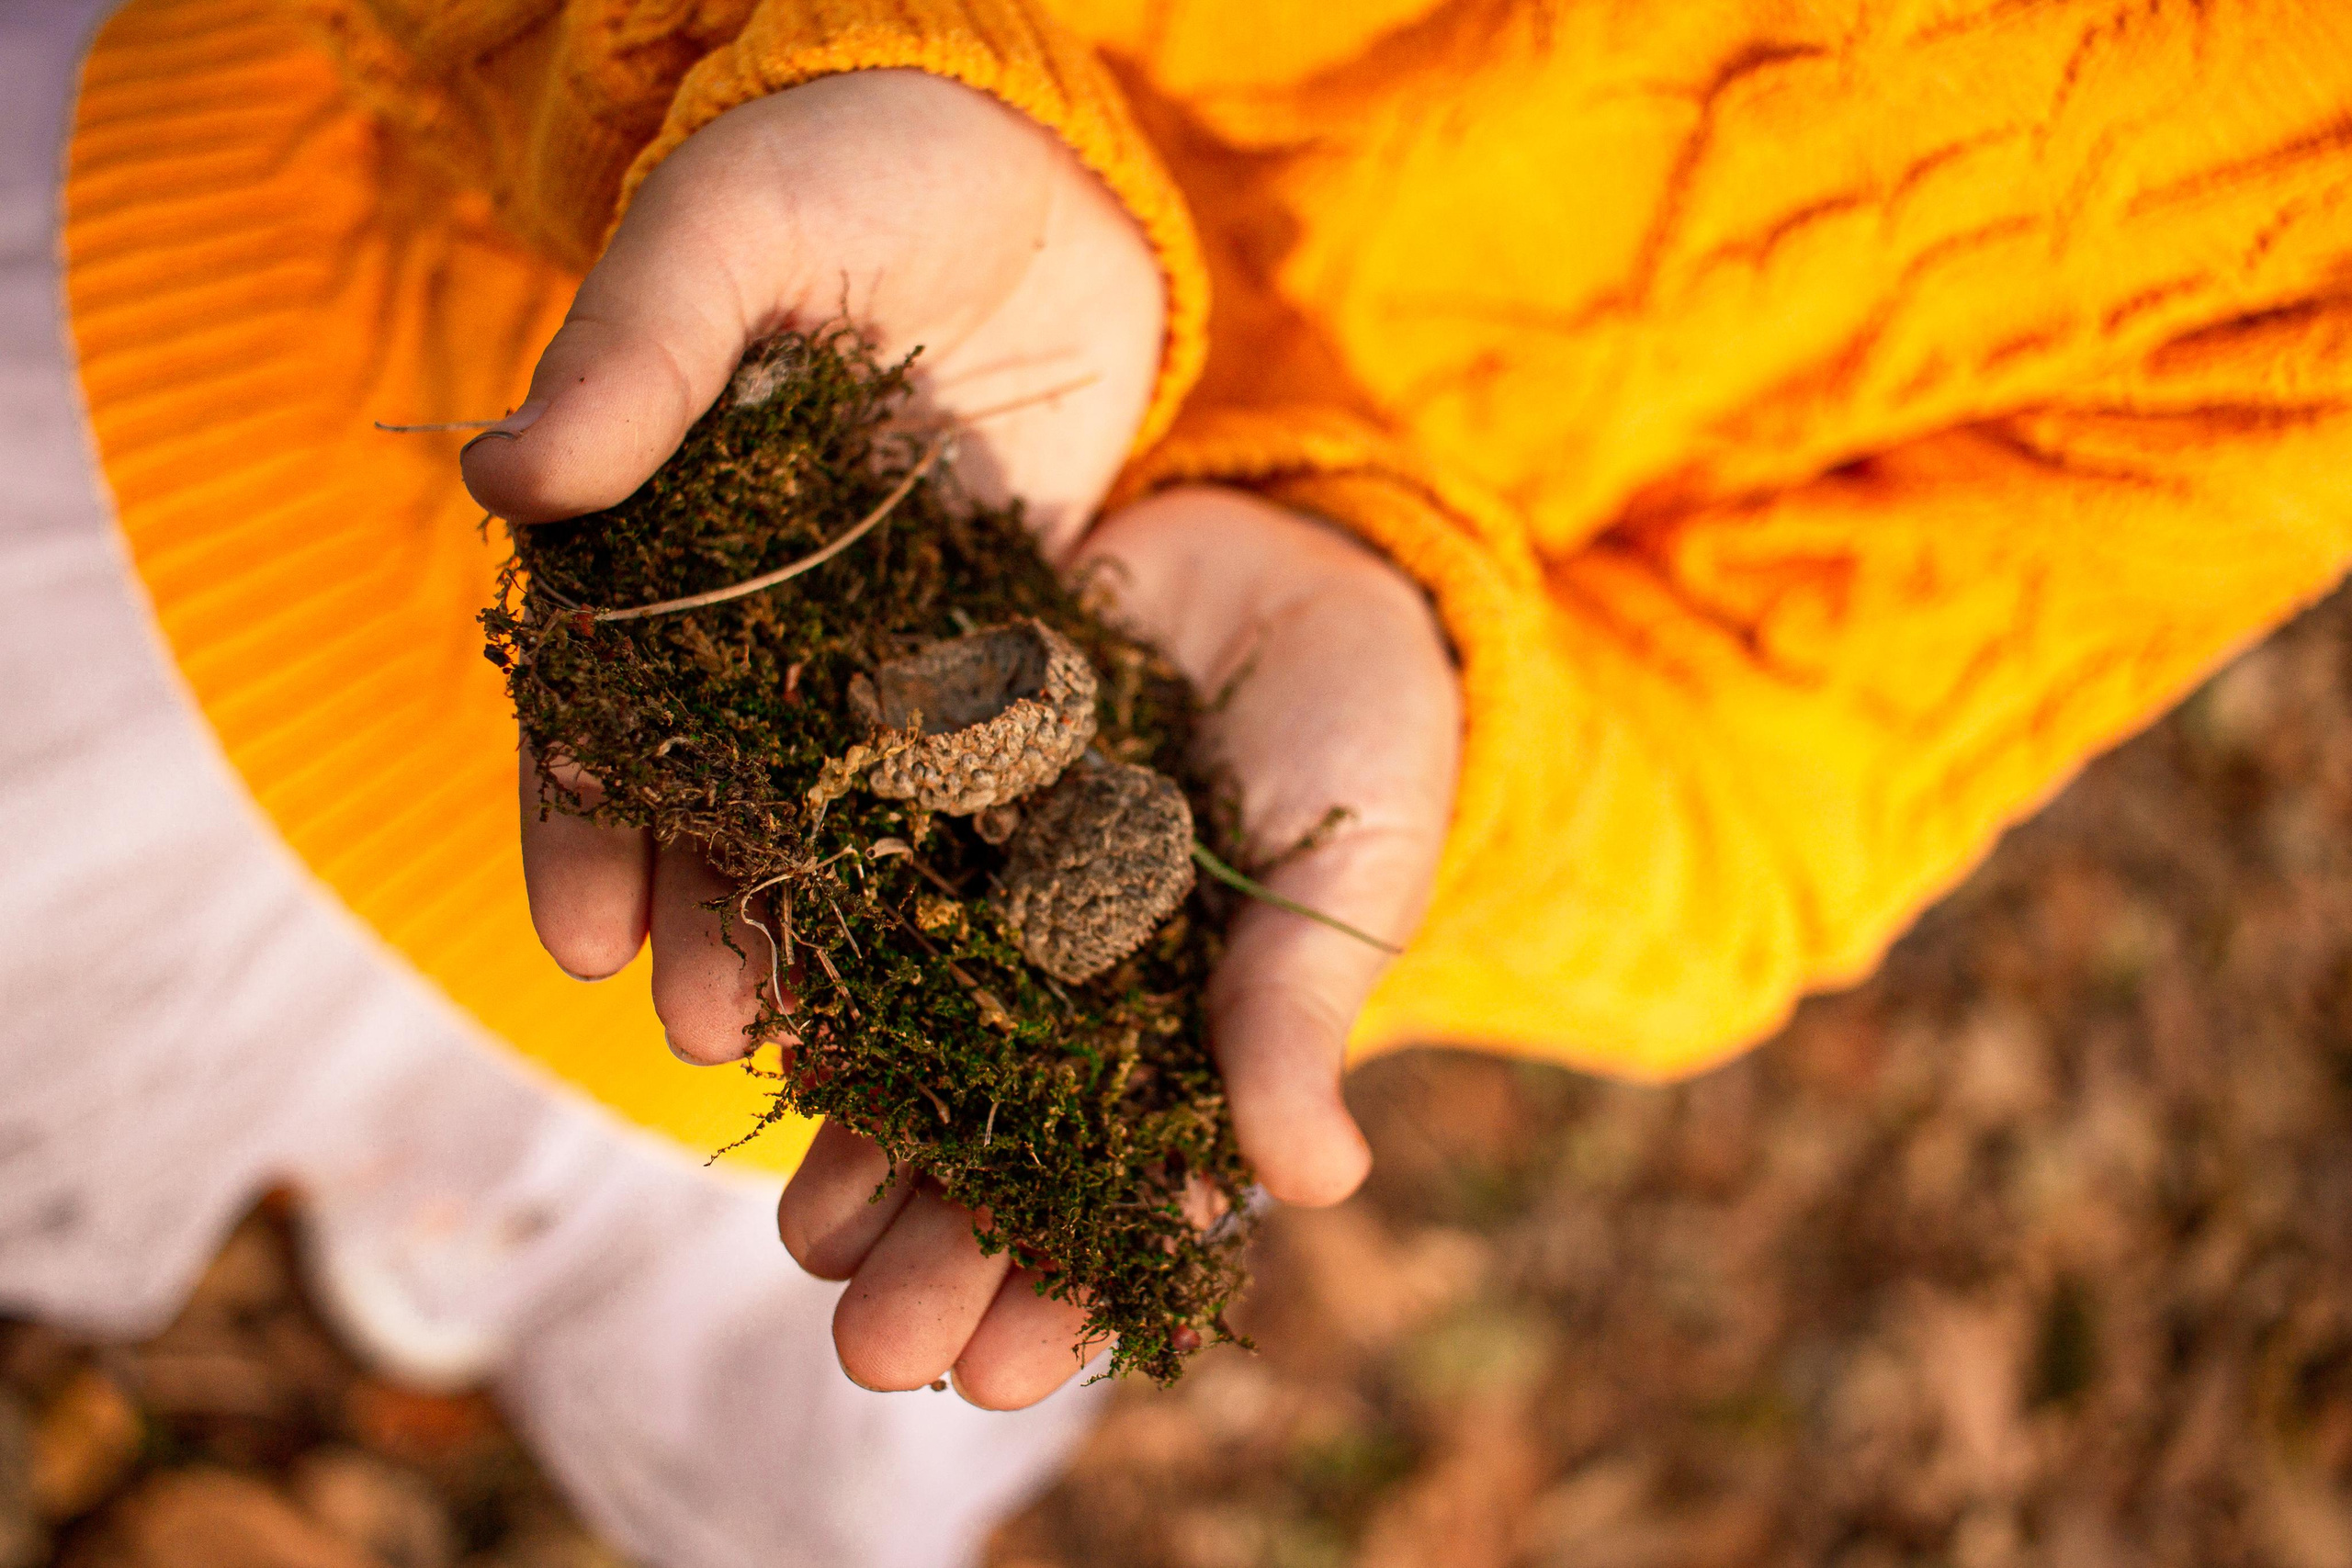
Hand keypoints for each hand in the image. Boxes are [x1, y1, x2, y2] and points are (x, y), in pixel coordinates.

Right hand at [476, 70, 1166, 1044]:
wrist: (1034, 157)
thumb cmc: (852, 167)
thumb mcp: (734, 235)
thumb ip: (637, 349)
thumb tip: (512, 475)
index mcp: (656, 532)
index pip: (593, 703)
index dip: (583, 823)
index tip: (588, 942)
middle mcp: (754, 609)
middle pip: (710, 789)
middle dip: (705, 913)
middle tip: (713, 1034)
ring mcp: (876, 633)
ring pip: (835, 806)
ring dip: (823, 922)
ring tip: (822, 1043)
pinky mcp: (995, 640)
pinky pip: (972, 767)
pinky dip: (962, 863)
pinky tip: (970, 961)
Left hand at [777, 485, 1459, 1405]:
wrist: (1295, 550)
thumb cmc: (1364, 727)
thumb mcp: (1350, 869)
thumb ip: (1299, 1012)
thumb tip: (1319, 1185)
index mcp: (1191, 1035)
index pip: (1125, 1197)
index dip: (1064, 1291)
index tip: (1002, 1379)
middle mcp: (1080, 990)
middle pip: (999, 1150)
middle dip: (937, 1255)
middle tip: (873, 1355)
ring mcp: (999, 899)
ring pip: (916, 1054)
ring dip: (863, 1156)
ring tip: (808, 1248)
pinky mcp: (932, 793)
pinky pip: (860, 893)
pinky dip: (817, 968)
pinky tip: (769, 1050)